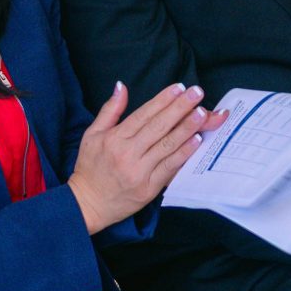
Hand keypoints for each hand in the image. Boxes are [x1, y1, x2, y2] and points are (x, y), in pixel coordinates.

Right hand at [67, 80, 217, 233]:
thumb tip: (121, 86)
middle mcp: (127, 154)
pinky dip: (184, 153)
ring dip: (187, 128)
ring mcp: (139, 172)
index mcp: (114, 139)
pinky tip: (197, 140)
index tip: (179, 87)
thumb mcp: (92, 135)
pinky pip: (170, 168)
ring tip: (202, 113)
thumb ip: (110, 110)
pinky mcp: (149, 188)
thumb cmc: (90, 167)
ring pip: (167, 146)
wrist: (88, 204)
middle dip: (180, 108)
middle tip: (198, 93)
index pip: (143, 115)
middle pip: (158, 127)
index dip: (162, 100)